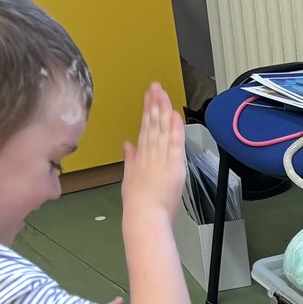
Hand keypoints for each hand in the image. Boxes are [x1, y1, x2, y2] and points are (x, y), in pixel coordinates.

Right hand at [122, 83, 184, 220]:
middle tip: (155, 86)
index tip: (148, 97)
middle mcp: (150, 155)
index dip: (147, 111)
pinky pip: (174, 144)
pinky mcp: (173, 166)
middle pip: (152, 125)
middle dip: (154, 104)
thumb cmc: (138, 203)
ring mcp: (161, 159)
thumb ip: (130, 158)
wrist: (144, 216)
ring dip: (163, 111)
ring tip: (162, 93)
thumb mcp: (129, 177)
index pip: (145, 129)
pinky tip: (174, 115)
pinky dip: (175, 129)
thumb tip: (127, 144)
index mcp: (140, 157)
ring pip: (161, 130)